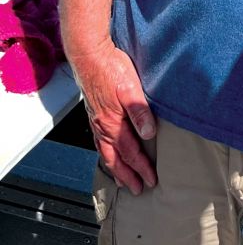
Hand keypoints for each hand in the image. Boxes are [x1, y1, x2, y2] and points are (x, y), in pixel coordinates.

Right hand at [70, 39, 156, 194]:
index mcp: (113, 122)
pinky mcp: (94, 113)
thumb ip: (139, 111)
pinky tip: (108, 152)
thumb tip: (149, 134)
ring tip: (122, 180)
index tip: (151, 180)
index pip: (130, 151)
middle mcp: (102, 126)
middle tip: (138, 190)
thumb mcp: (131, 87)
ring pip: (105, 152)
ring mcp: (96, 120)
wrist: (89, 54)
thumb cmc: (111, 68)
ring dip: (115, 168)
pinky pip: (98, 141)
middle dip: (127, 175)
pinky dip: (105, 153)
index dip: (141, 168)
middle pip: (115, 158)